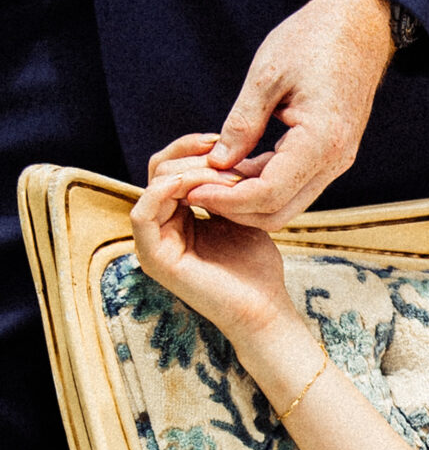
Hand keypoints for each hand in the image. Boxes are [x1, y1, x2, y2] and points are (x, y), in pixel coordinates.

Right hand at [131, 136, 297, 354]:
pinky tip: (204, 187)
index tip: (225, 142)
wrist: (264, 308)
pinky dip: (172, 190)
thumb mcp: (239, 213)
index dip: (194, 148)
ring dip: (192, 171)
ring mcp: (152, 244)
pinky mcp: (152, 258)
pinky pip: (144, 211)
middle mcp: (160, 229)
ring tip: (228, 179)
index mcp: (177, 218)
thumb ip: (221, 186)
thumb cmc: (256, 267)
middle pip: (159, 169)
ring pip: (154, 183)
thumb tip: (215, 152)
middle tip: (230, 161)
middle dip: (195, 156)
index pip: (170, 167)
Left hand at [178, 0, 393, 230]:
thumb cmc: (315, 39)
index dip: (227, 199)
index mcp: (320, 141)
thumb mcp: (267, 76)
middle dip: (235, 210)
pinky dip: (263, 185)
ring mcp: (335, 162)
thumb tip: (217, 162)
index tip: (193, 191)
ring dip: (248, 200)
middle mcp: (334, 161)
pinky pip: (294, 185)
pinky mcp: (331, 156)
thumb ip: (241, 124)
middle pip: (279, 212)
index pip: (268, 193)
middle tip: (197, 192)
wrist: (358, 23)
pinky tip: (235, 169)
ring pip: (287, 204)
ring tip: (211, 180)